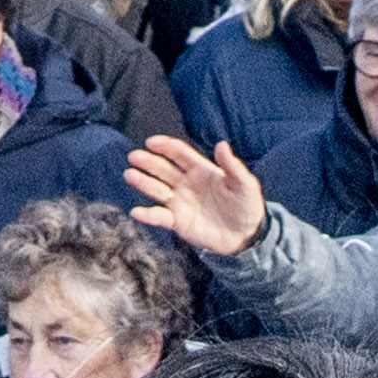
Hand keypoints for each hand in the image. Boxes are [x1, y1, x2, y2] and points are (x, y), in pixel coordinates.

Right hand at [122, 134, 266, 259]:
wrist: (247, 235)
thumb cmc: (247, 206)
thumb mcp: (245, 184)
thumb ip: (232, 166)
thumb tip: (222, 144)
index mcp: (201, 170)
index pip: (179, 154)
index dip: (165, 146)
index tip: (152, 142)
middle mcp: (186, 184)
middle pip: (163, 169)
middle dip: (148, 162)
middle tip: (134, 157)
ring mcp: (180, 203)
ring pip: (157, 190)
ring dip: (143, 182)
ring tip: (129, 175)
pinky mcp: (178, 222)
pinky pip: (160, 217)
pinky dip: (148, 215)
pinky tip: (137, 211)